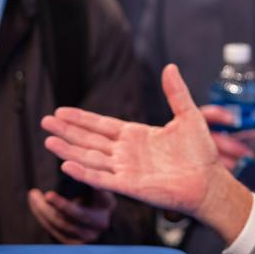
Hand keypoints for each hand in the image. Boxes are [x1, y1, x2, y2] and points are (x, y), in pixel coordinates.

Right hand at [42, 64, 252, 243]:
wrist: (210, 181)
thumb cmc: (201, 153)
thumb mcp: (188, 116)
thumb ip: (176, 93)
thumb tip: (170, 66)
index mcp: (136, 136)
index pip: (102, 125)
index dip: (81, 118)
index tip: (61, 111)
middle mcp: (126, 153)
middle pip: (90, 140)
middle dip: (68, 131)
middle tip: (45, 121)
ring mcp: (126, 170)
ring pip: (90, 159)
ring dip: (69, 150)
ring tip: (49, 140)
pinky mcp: (130, 187)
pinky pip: (102, 179)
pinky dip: (84, 173)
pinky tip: (66, 165)